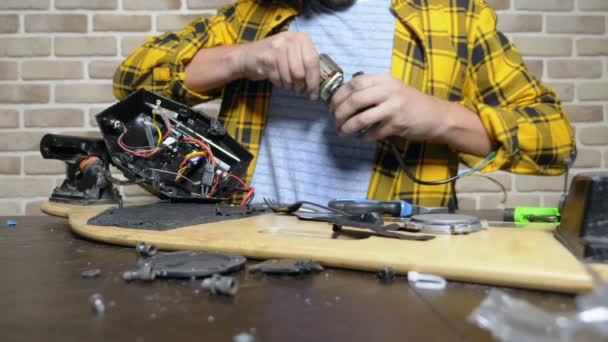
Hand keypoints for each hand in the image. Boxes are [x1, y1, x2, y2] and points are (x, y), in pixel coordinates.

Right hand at [236, 31, 319, 99]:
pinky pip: (279, 78)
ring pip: (291, 77)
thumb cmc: (274, 57)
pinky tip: (276, 78)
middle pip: (302, 72)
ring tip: (286, 83)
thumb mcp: (293, 53)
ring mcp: (278, 48)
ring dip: (289, 85)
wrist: (246, 56)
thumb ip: (306, 62)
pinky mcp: (267, 58)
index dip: (314, 81)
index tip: (314, 94)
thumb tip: (319, 83)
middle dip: (301, 86)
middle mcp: (290, 39)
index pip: (314, 61)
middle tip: (298, 91)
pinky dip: (279, 83)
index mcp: (301, 37)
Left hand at [330, 73, 447, 141]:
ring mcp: (394, 107)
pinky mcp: (397, 124)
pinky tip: (361, 137)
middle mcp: (388, 90)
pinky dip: (363, 136)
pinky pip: (373, 132)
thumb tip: (343, 98)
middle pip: (354, 100)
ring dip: (347, 127)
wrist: (436, 116)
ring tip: (342, 132)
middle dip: (339, 112)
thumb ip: (371, 90)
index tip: (332, 106)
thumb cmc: (410, 103)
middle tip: (334, 121)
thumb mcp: (391, 89)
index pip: (354, 83)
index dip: (338, 95)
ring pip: (361, 118)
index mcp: (384, 79)